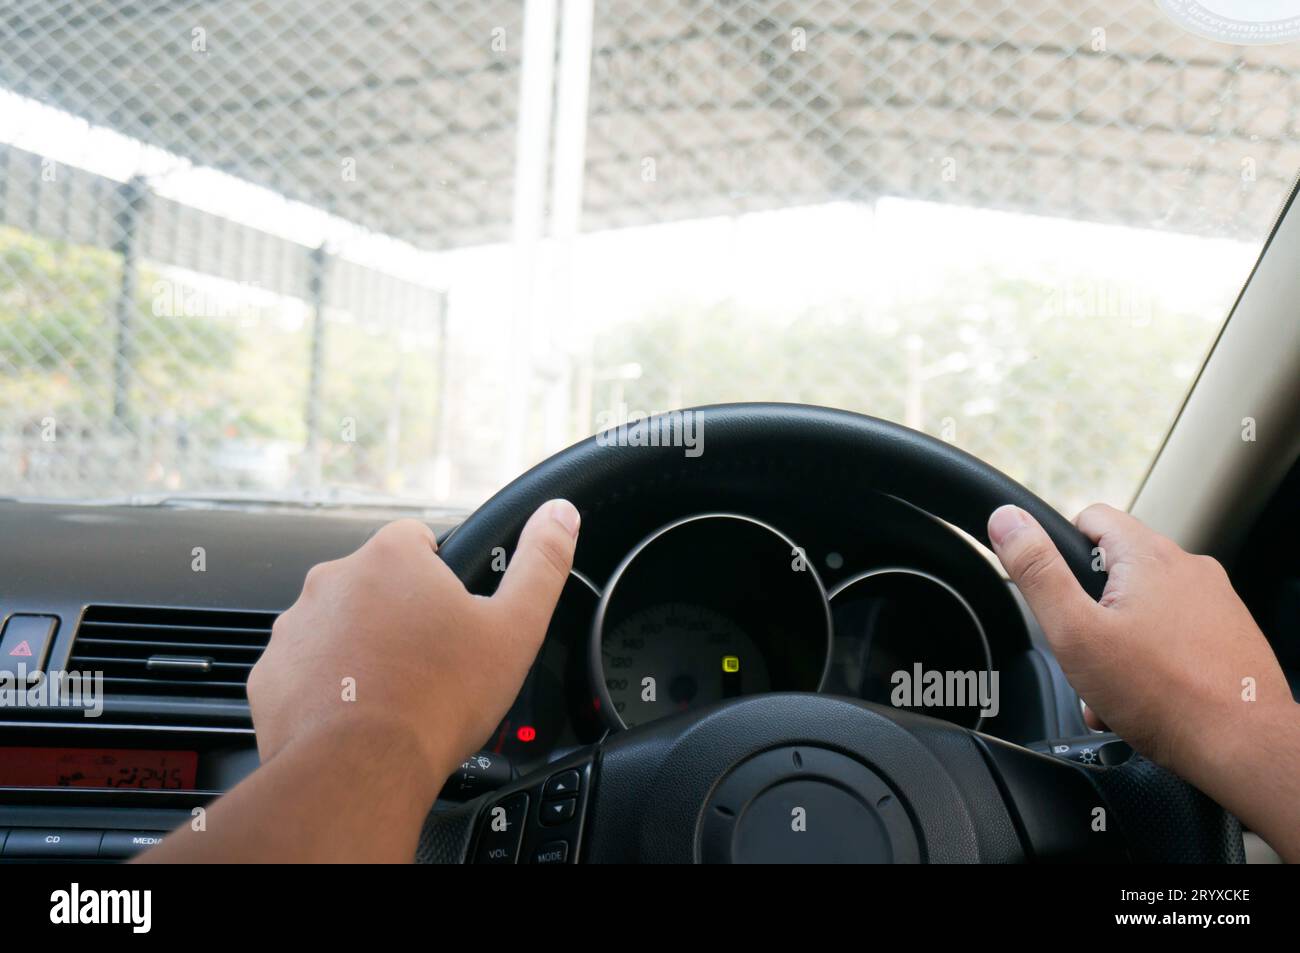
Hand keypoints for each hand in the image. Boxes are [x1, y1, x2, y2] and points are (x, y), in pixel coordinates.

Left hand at [248, 499, 580, 790]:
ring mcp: (295, 627)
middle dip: (400, 616)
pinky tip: (356, 715)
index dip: (443, 578)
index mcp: (391, 558)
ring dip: (362, 650)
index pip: (419, 540)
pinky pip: (305, 669)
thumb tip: (559, 515)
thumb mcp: (515, 628)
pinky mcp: (269, 673)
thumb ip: (541, 562)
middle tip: (430, 664)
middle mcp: (333, 580)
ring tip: (394, 694)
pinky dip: (327, 687)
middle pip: (378, 585)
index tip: (454, 617)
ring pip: (339, 627)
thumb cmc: (436, 701)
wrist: (359, 771)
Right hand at [986, 502, 1293, 783]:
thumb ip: (1037, 571)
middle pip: (1116, 569)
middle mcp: (1189, 569)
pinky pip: (1176, 633)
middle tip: (1085, 653)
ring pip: (1146, 606)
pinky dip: (1154, 658)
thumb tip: (1008, 521)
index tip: (1056, 587)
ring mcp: (1216, 602)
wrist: (1243, 747)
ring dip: (1120, 641)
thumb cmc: (1164, 695)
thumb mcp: (1075, 631)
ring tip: (1114, 686)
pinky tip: (1146, 696)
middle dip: (1091, 611)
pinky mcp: (1231, 635)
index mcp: (1149, 556)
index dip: (1062, 547)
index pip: (1092, 516)